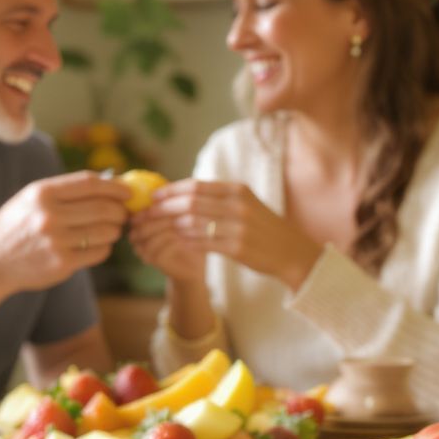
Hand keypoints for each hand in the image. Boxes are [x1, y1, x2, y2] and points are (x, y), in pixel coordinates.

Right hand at [0, 171, 130, 292]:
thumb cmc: (17, 225)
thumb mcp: (32, 198)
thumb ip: (66, 190)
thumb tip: (110, 183)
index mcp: (43, 193)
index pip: (91, 183)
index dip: (115, 186)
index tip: (128, 191)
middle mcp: (50, 216)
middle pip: (103, 208)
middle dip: (120, 211)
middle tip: (123, 213)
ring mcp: (56, 241)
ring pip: (106, 232)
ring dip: (114, 230)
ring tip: (109, 230)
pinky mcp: (62, 264)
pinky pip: (99, 252)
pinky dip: (104, 248)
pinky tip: (96, 245)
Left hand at [129, 178, 321, 288]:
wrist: (291, 252)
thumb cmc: (264, 228)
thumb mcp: (246, 203)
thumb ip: (219, 198)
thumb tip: (184, 194)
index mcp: (237, 190)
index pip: (196, 186)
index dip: (171, 191)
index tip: (153, 197)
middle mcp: (237, 205)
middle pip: (190, 203)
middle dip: (164, 208)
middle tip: (147, 214)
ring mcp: (238, 226)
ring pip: (193, 223)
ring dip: (171, 227)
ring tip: (157, 230)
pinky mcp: (237, 247)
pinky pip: (203, 243)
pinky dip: (186, 242)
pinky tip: (176, 243)